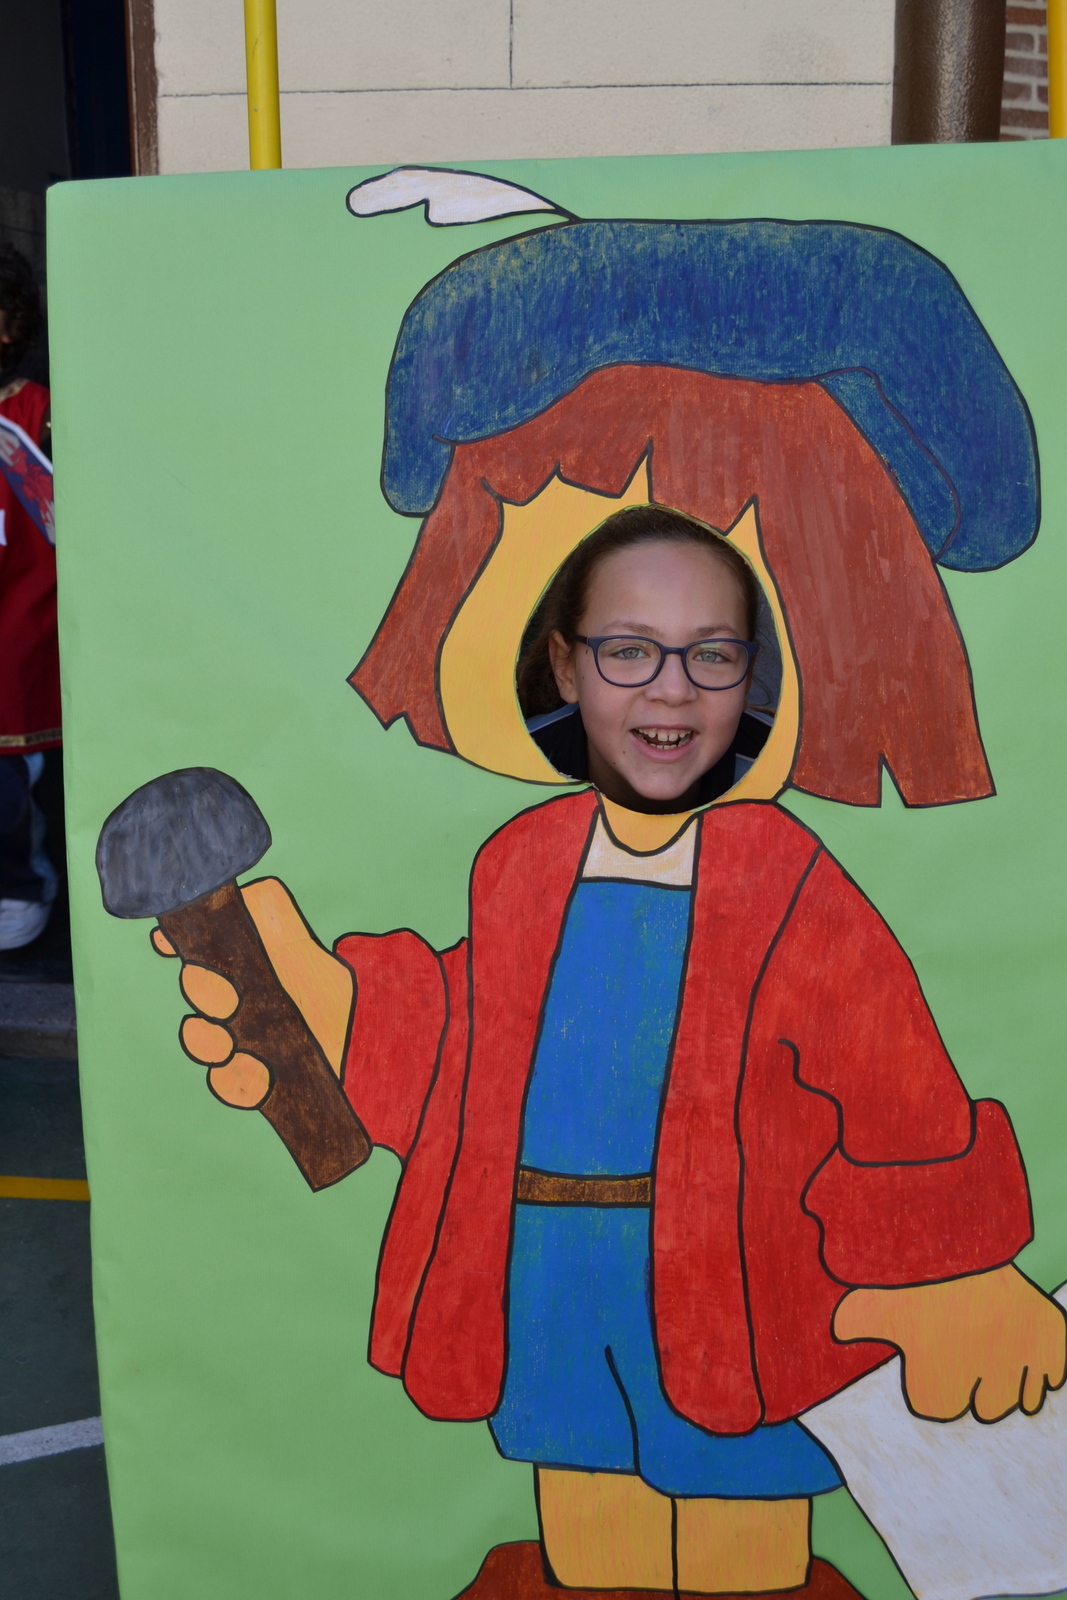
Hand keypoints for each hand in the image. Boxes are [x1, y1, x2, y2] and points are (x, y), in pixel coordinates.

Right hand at [152, 878, 353, 1108]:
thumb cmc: (324, 991)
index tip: (168, 942)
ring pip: (200, 1040)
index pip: (195, 953)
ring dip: (209, 1041)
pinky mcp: (247, 1080)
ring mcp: (233, 1043)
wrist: (358, 1041)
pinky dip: (236, 1080)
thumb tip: (246, 888)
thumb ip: (274, 917)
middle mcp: (228, 1005)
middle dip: (204, 991)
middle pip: (195, 993)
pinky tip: (260, 1074)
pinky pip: (224, 1082)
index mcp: (235, 969)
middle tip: (231, 997)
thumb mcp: (303, 950)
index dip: (177, 943)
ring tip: (236, 1043)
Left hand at [834, 1263, 1066, 1420]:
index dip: (935, 1378)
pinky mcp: (1051, 1346)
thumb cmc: (916, 1278)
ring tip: (999, 1349)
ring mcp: (1022, 1370)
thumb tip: (836, 1328)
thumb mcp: (876, 1301)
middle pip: (988, 1409)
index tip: (933, 1353)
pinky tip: (1029, 1347)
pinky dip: (1047, 1365)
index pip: (940, 1407)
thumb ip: (857, 1320)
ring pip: (1023, 1399)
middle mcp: (984, 1391)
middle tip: (969, 1345)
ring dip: (1013, 1378)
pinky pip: (1055, 1374)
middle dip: (978, 1383)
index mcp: (938, 1392)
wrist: (963, 1245)